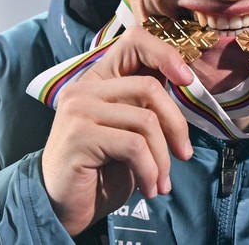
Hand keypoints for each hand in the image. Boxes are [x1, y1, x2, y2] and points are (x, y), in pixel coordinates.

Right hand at [41, 26, 194, 235]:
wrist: (61, 207)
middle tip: (184, 154)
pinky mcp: (79, 135)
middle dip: (177, 125)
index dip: (166, 54)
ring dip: (162, 158)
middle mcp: (85, 87)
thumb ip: (145, 105)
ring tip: (161, 182)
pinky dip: (150, 170)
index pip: (135, 42)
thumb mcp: (128, 130)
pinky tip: (148, 188)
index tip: (188, 81)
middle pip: (149, 87)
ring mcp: (79, 109)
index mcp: (99, 78)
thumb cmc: (100, 170)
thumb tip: (186, 83)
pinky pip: (134, 146)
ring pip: (146, 121)